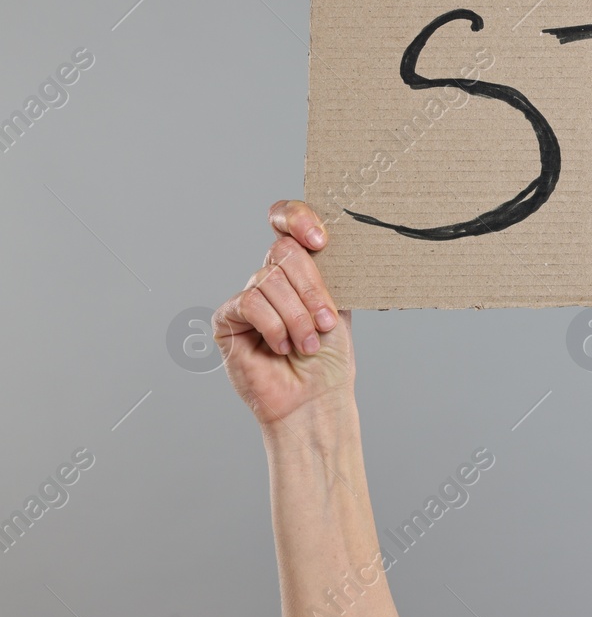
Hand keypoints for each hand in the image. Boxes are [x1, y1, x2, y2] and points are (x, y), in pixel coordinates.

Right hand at [213, 201, 354, 429]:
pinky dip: (274, 326)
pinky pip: (250, 303)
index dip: (297, 218)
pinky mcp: (228, 319)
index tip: (319, 240)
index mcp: (301, 268)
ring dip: (296, 316)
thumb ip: (329, 272)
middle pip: (283, 251)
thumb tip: (325, 240)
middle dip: (311, 289)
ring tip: (306, 344)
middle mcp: (272, 278)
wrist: (314, 398)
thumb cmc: (329, 359)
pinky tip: (281, 347)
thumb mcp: (338, 306)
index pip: (286, 221)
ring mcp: (249, 297)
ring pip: (269, 279)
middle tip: (325, 323)